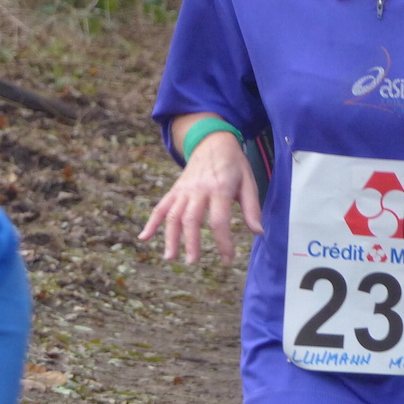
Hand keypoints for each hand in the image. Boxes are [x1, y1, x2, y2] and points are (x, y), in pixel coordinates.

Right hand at [138, 121, 260, 263]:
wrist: (213, 141)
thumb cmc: (234, 164)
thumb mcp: (249, 182)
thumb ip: (252, 208)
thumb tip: (258, 233)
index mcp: (219, 188)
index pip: (219, 220)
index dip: (223, 242)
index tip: (228, 259)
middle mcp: (198, 189)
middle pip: (191, 219)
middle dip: (191, 242)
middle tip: (192, 262)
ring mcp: (184, 189)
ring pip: (173, 215)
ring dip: (170, 237)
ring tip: (170, 257)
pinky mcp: (175, 190)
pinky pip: (161, 206)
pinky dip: (152, 222)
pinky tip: (144, 237)